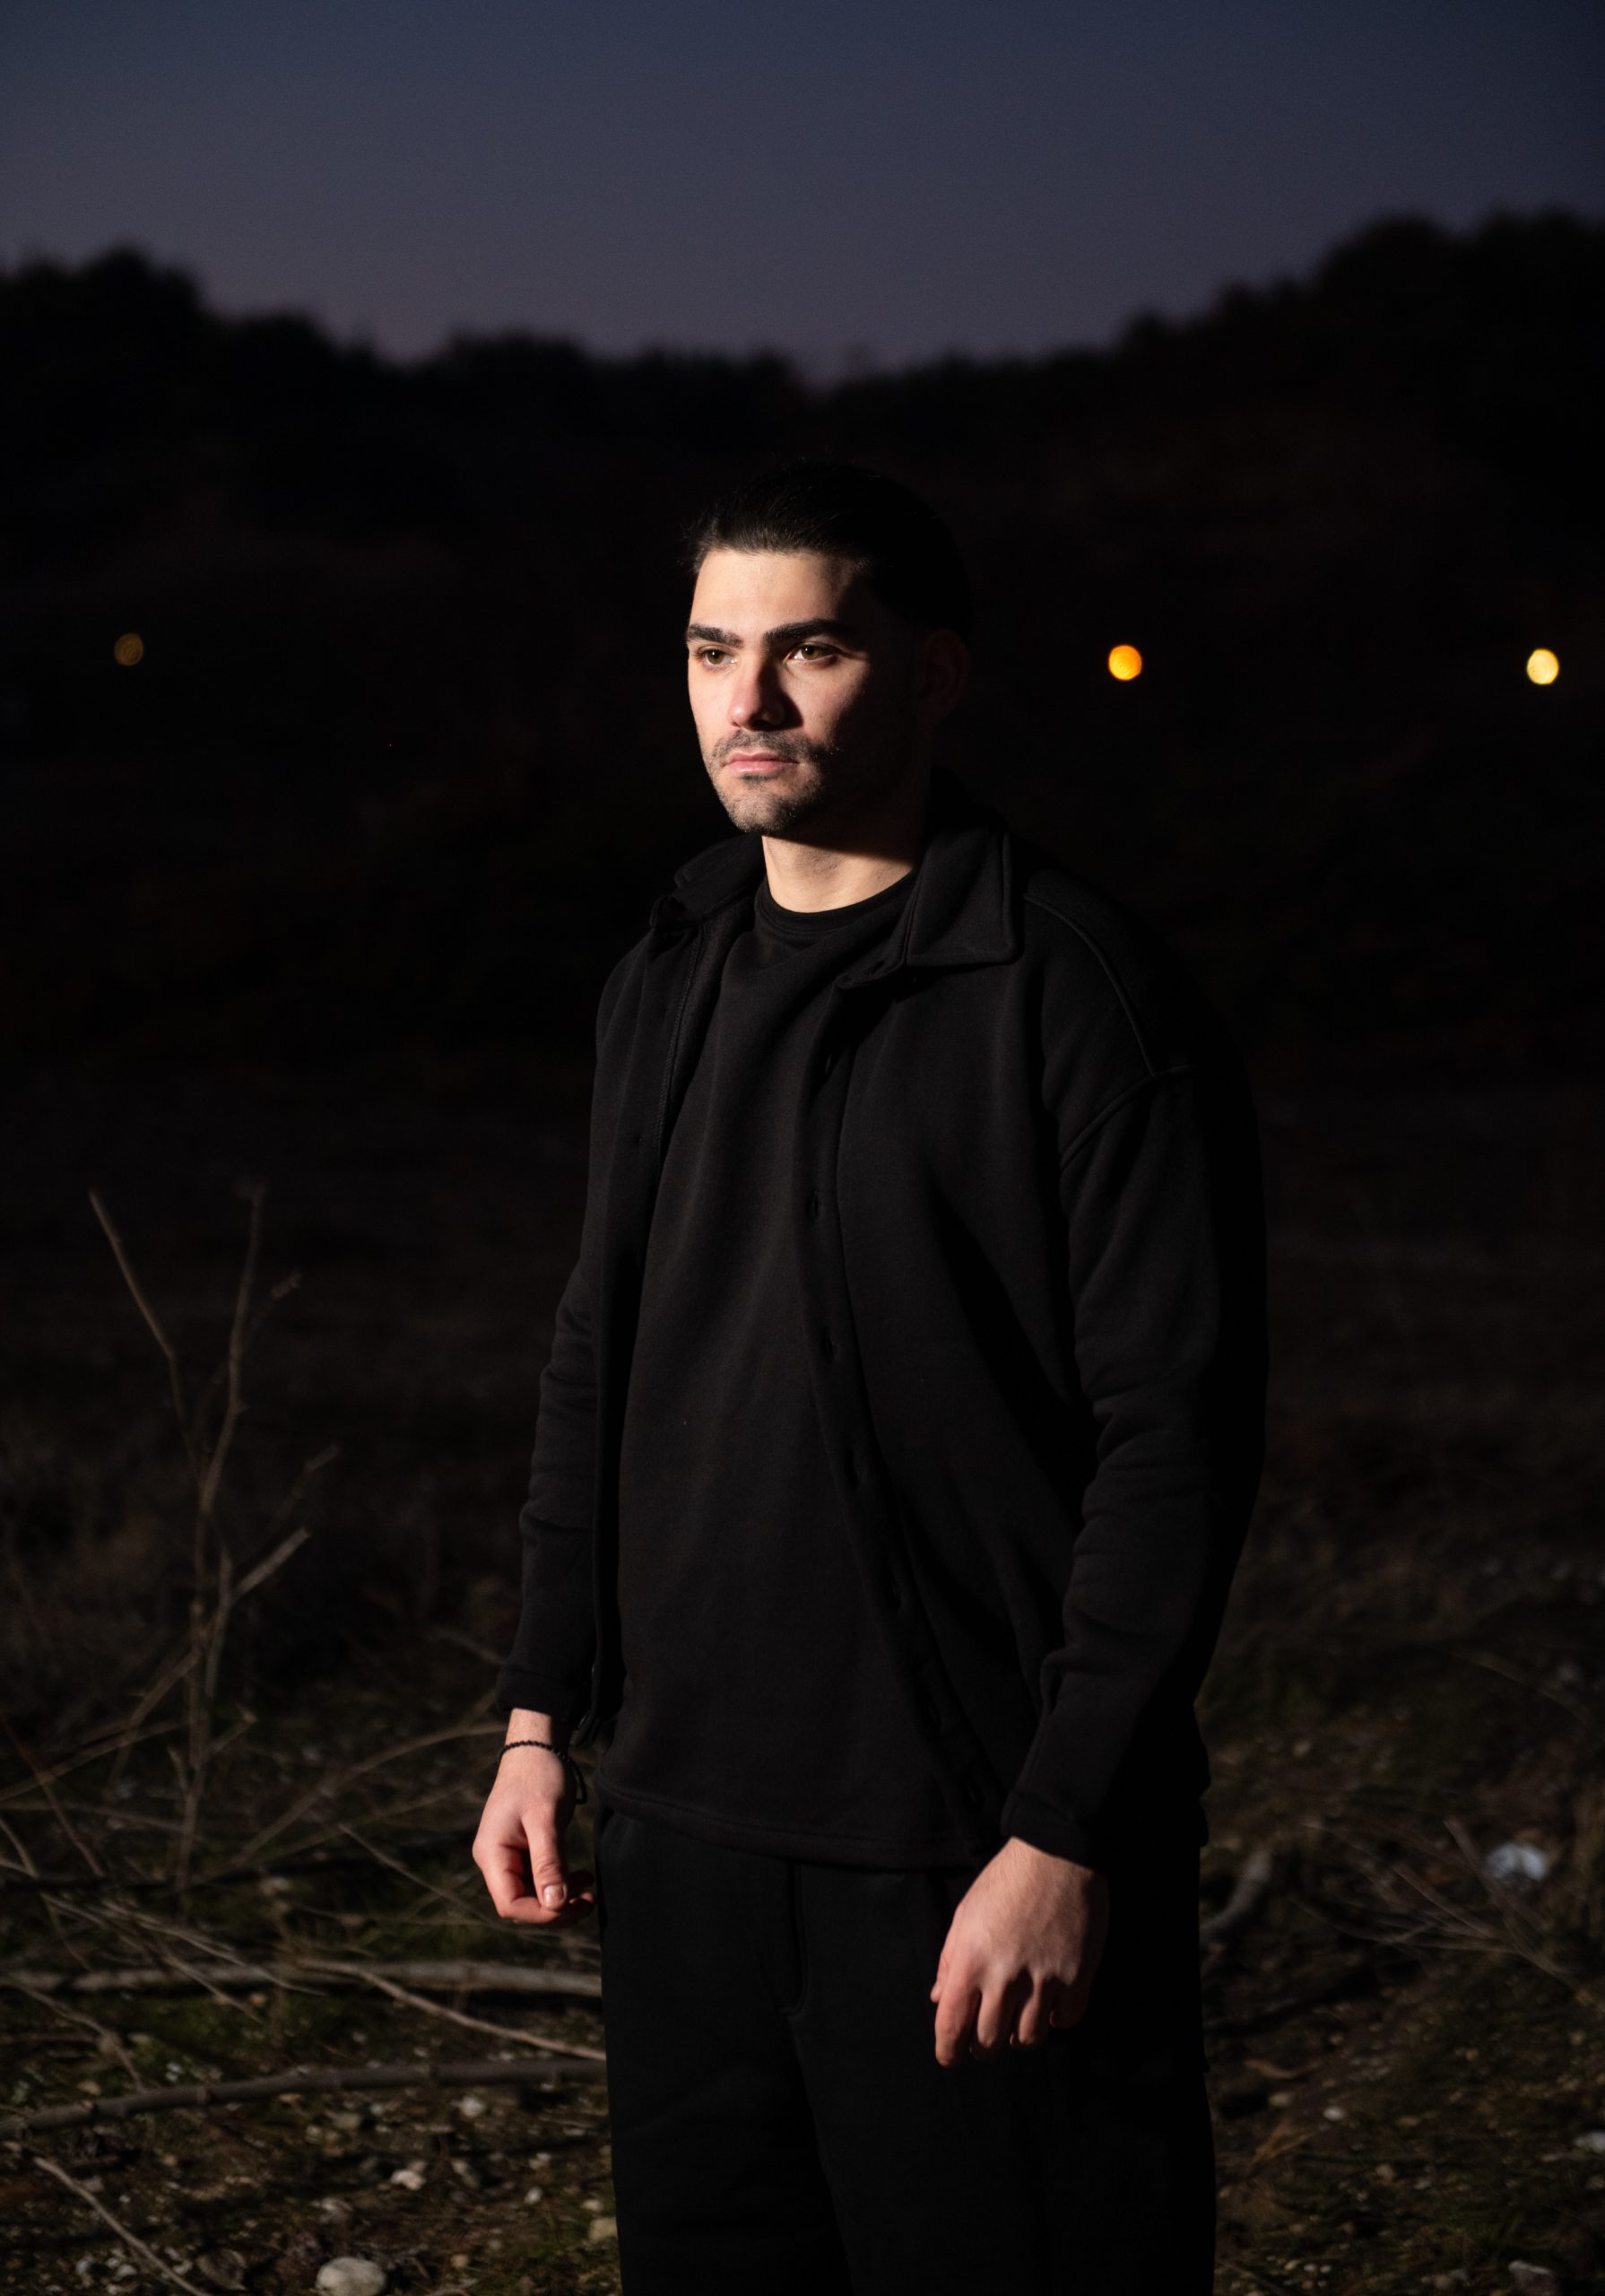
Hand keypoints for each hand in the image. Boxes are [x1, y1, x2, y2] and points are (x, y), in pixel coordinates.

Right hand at [471, 1715, 595, 1927]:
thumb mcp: (546, 1818)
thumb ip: (548, 1862)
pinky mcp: (523, 1852)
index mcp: (491, 1853)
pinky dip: (560, 1885)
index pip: (510, 1904)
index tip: (571, 1906)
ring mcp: (508, 1857)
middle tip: (589, 1902)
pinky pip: (539, 1880)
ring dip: (561, 1900)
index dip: (540, 1914)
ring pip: (532, 1895)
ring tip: (590, 1895)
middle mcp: (495, 1859)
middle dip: (555, 1910)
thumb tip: (555, 1904)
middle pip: (521, 1905)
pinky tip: (582, 1881)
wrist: (538, 1747)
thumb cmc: (539, 1777)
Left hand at [929, 1835, 1107, 2065]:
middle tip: (984, 2041)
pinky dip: (1057, 2021)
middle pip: (990, 2042)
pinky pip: (1066, 2021)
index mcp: (970, 1961)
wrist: (1057, 1853)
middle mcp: (1005, 1977)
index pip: (952, 2026)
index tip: (951, 2058)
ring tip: (1017, 2023)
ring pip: (1029, 2039)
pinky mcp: (1077, 1977)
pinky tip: (1051, 2008)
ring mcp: (1044, 1980)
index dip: (949, 2051)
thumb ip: (950, 1960)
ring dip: (1019, 2037)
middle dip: (983, 2048)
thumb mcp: (965, 1915)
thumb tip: (940, 1999)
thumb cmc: (1005, 1881)